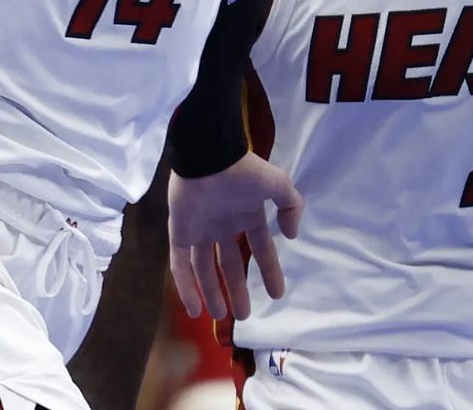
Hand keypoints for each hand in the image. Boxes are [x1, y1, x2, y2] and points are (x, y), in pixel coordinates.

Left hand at [167, 152, 302, 320]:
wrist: (208, 155)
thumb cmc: (243, 171)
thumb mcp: (279, 184)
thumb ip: (292, 206)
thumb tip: (292, 236)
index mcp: (247, 215)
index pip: (261, 249)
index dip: (270, 271)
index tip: (277, 294)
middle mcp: (223, 226)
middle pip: (230, 265)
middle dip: (237, 289)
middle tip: (243, 315)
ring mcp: (200, 229)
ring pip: (204, 267)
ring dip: (211, 292)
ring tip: (219, 316)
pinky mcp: (179, 231)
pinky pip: (180, 264)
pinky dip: (186, 286)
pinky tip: (194, 308)